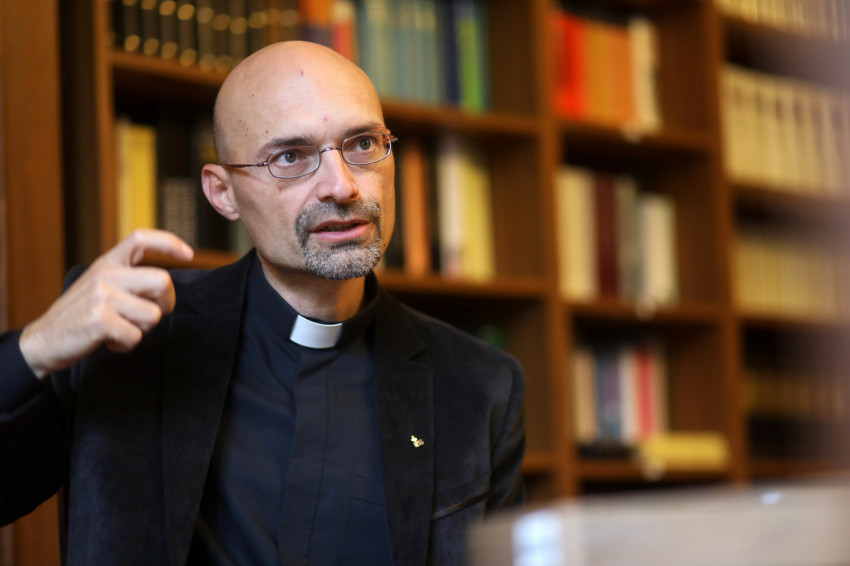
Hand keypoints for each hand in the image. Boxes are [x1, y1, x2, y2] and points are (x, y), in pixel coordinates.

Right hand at [19, 230, 193, 377]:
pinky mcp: (99, 319)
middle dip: (165, 304)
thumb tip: (165, 286)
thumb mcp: (101, 287)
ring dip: (142, 329)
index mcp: (107, 263)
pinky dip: (126, 345)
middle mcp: (105, 274)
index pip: (140, 239)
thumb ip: (129, 280)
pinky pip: (136, 336)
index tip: (188, 254)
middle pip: (163, 282)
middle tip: (146, 317)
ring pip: (153, 315)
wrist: (43, 341)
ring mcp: (101, 295)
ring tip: (119, 329)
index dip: (168, 243)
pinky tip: (108, 341)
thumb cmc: (81, 316)